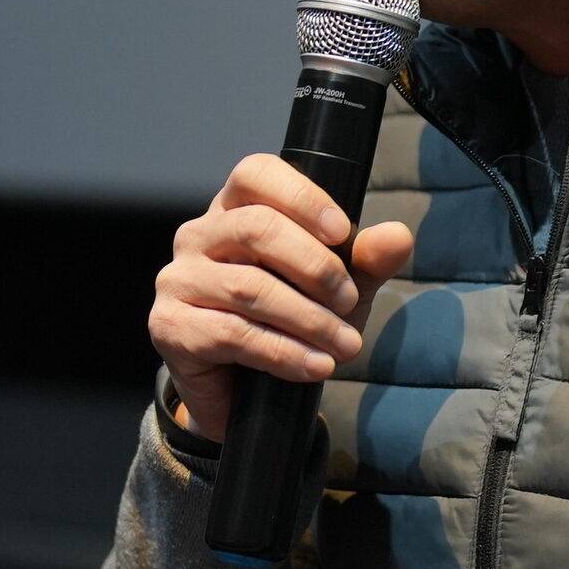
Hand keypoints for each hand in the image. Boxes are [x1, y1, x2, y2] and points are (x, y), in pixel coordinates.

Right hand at [151, 154, 413, 445]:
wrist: (243, 394)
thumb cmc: (287, 323)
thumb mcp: (336, 290)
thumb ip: (365, 261)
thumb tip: (398, 235)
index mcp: (234, 209)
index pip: (256, 174)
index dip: (301, 197)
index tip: (342, 231)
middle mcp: (198, 236)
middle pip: (256, 229)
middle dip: (315, 266)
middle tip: (349, 300)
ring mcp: (178, 280)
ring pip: (248, 287)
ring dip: (308, 319)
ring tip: (346, 345)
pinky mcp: (170, 327)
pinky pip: (231, 334)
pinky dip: (283, 352)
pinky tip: (315, 366)